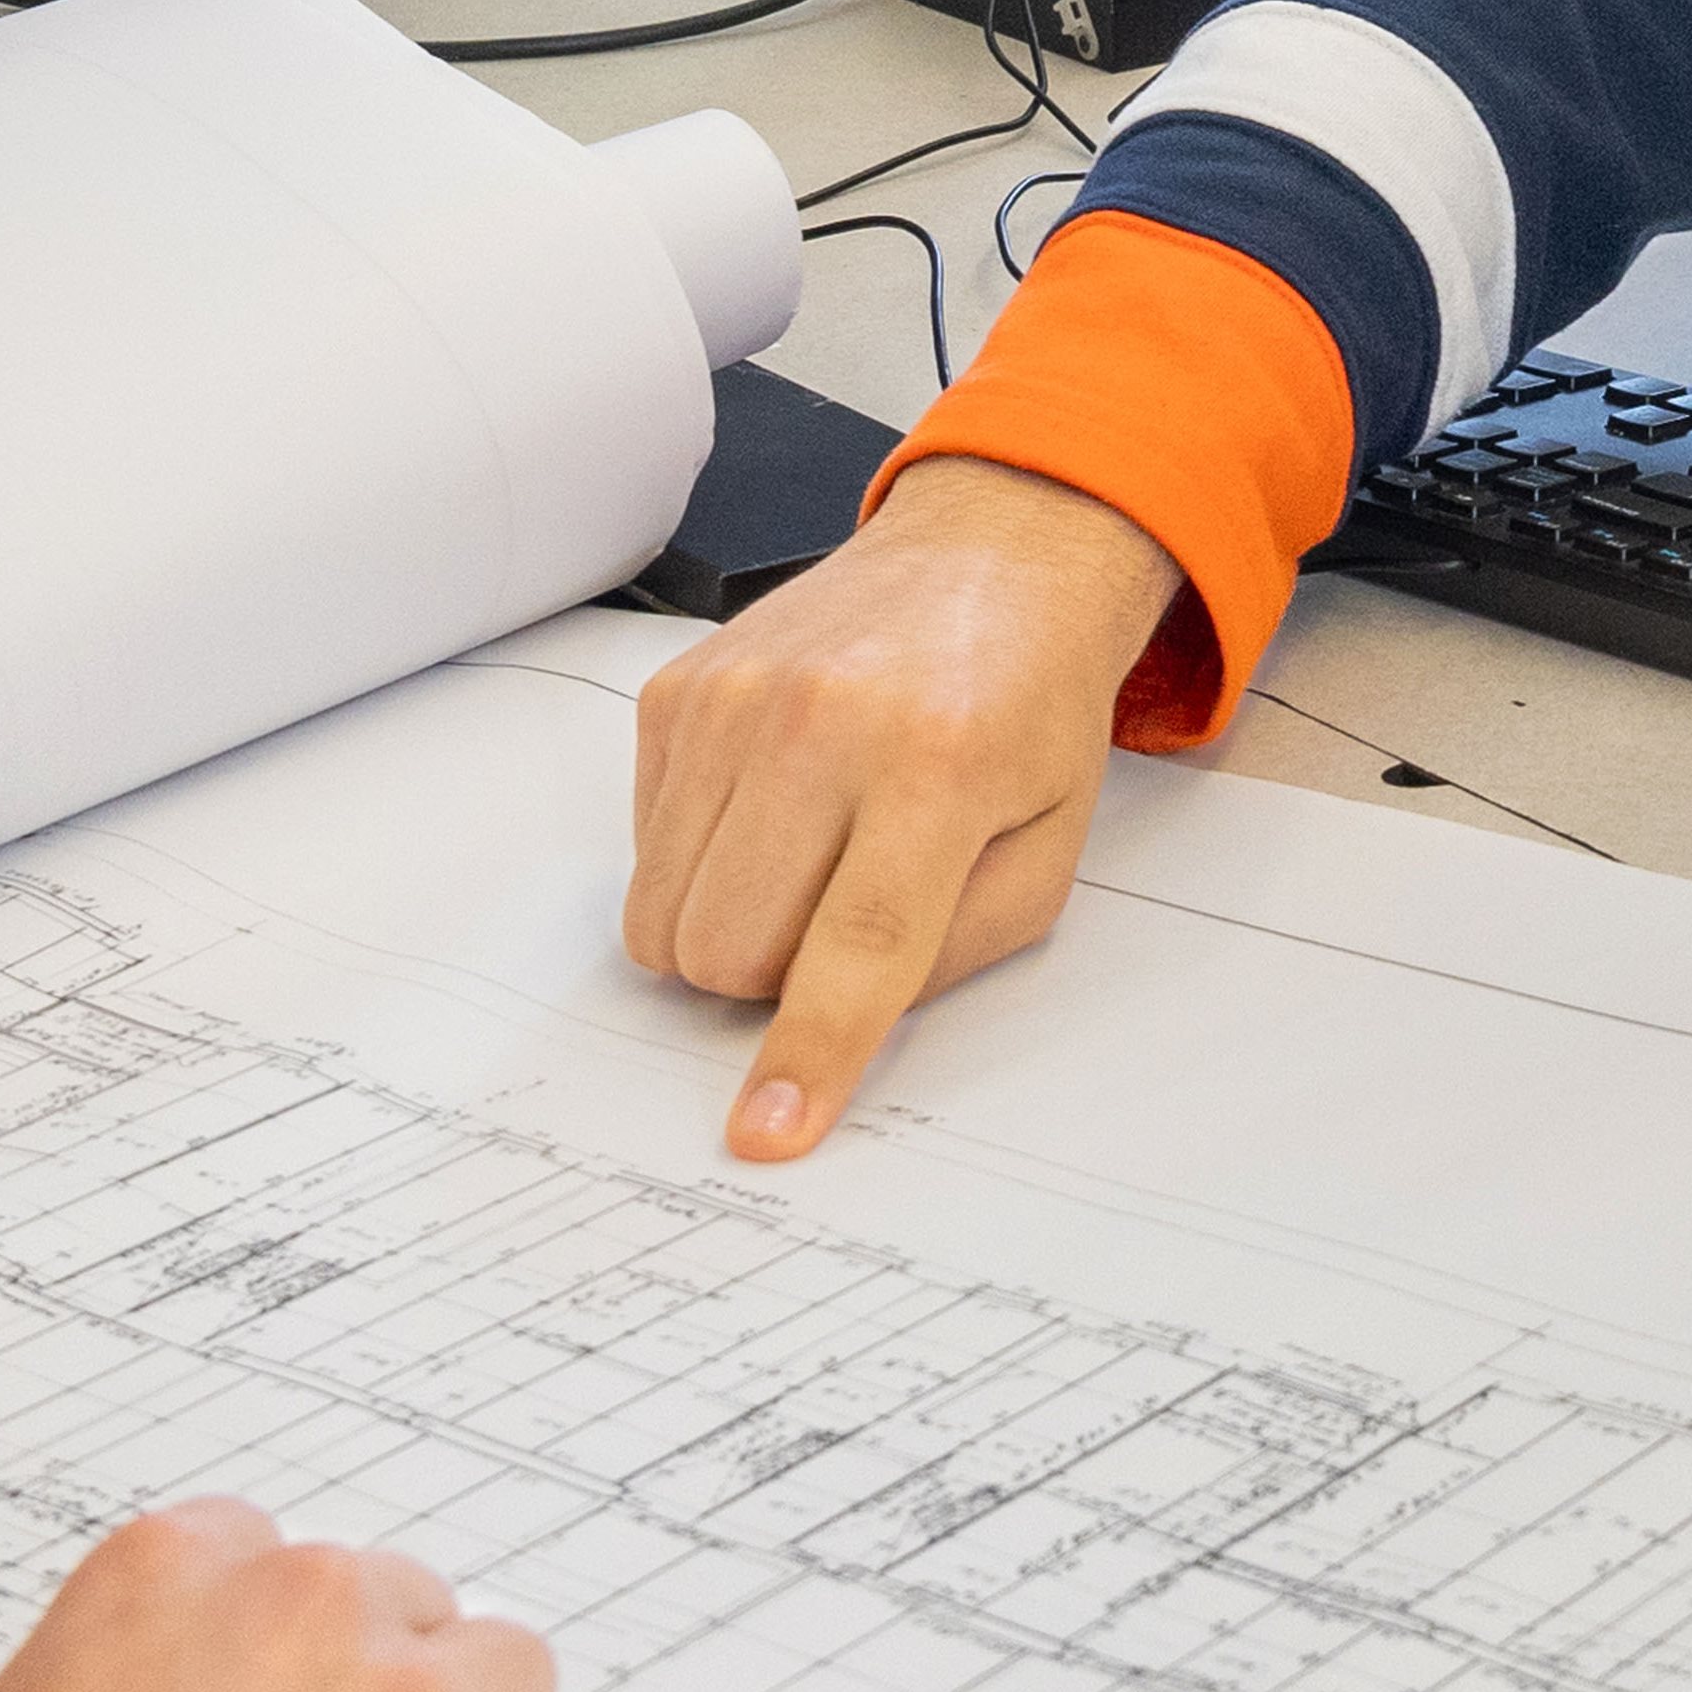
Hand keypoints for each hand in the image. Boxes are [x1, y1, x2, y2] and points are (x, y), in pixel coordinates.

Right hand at [626, 456, 1188, 1162]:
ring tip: (806, 860)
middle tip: (840, 917)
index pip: (856, 945)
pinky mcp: (675, 692)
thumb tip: (833, 1030)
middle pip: (729, 949)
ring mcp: (733, 699)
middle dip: (773, 980)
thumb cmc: (1025, 710)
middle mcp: (822, 721)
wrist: (985, 559)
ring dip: (728, 928)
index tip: (765, 1132)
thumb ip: (953, 954)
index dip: (808, 1053)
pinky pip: (644, 852)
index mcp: (939, 763)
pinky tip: (772, 806)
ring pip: (666, 917)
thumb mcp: (1047, 848)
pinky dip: (700, 863)